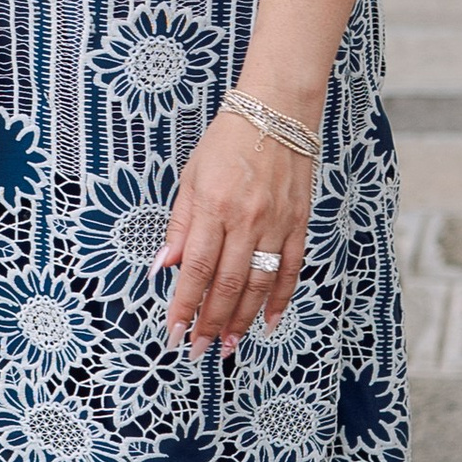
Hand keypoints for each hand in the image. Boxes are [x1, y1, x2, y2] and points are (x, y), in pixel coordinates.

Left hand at [160, 109, 311, 350]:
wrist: (277, 112)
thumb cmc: (226, 141)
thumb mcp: (191, 176)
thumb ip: (180, 224)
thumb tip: (163, 266)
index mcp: (213, 206)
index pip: (195, 268)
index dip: (184, 305)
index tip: (174, 332)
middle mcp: (246, 219)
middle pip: (226, 284)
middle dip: (210, 322)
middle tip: (198, 349)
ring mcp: (276, 224)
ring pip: (258, 284)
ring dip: (241, 319)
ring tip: (228, 345)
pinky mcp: (298, 224)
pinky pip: (289, 269)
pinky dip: (280, 299)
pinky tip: (268, 322)